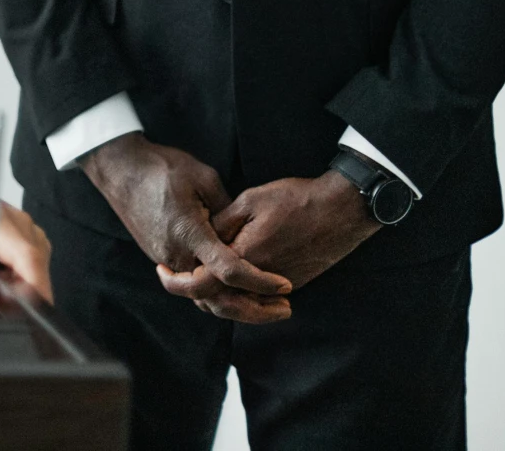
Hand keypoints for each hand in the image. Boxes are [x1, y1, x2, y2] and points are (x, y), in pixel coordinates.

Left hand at [0, 135, 54, 300]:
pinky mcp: (25, 227)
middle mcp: (16, 222)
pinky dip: (18, 270)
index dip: (32, 288)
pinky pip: (32, 257)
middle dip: (21, 292)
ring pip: (37, 265)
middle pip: (36, 268)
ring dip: (19, 282)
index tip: (25, 308)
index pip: (28, 258)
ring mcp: (24, 224)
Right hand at [81, 132, 292, 322]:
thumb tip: (246, 232)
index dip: (261, 281)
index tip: (285, 284)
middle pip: (217, 298)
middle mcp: (176, 253)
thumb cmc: (163, 167)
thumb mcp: (204, 178)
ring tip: (266, 304)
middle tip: (283, 309)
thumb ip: (229, 209)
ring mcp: (165, 258)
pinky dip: (217, 293)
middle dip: (253, 310)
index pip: (229, 271)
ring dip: (236, 305)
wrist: (119, 168)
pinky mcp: (160, 257)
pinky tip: (238, 289)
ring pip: (204, 297)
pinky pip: (192, 286)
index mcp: (190, 233)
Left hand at [159, 171, 374, 308]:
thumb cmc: (295, 199)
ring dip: (216, 297)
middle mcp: (261, 280)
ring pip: (239, 305)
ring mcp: (280, 286)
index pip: (202, 284)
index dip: (178, 281)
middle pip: (218, 302)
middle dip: (194, 293)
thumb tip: (201, 237)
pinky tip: (227, 279)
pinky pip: (259, 300)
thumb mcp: (250, 201)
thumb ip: (221, 223)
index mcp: (245, 256)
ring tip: (197, 278)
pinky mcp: (294, 284)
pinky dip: (240, 296)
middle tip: (175, 276)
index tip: (163, 269)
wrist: (341, 210)